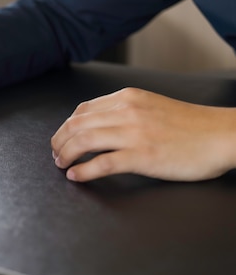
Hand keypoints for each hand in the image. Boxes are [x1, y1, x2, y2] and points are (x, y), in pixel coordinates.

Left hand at [51, 87, 235, 181]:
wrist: (222, 135)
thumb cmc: (190, 124)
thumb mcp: (151, 105)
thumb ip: (124, 110)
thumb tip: (97, 123)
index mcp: (126, 98)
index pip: (82, 110)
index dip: (65, 127)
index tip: (61, 139)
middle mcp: (126, 111)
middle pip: (76, 125)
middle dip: (59, 141)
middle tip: (55, 155)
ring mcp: (133, 133)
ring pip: (83, 142)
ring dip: (66, 155)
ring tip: (61, 165)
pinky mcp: (142, 156)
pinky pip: (102, 163)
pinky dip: (83, 171)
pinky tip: (75, 176)